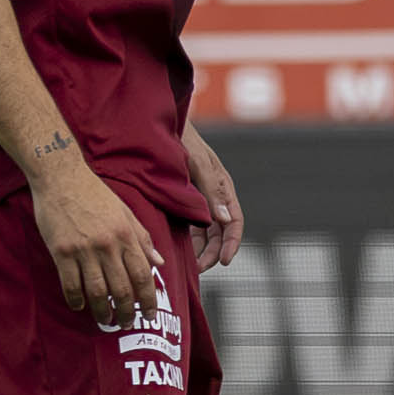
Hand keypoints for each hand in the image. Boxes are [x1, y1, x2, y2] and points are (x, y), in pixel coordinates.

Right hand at [32, 160, 163, 328]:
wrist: (61, 177)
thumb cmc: (95, 194)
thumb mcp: (126, 212)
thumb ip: (142, 239)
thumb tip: (159, 262)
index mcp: (126, 235)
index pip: (143, 275)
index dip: (148, 299)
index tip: (150, 314)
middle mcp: (108, 245)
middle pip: (122, 289)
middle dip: (126, 311)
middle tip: (127, 323)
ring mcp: (83, 250)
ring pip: (97, 291)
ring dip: (102, 311)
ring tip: (106, 320)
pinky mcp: (61, 251)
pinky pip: (70, 284)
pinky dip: (76, 299)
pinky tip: (80, 306)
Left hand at [183, 124, 243, 269]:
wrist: (159, 124)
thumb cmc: (181, 139)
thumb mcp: (196, 163)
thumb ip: (211, 190)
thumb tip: (225, 220)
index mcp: (223, 187)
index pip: (234, 221)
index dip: (231, 243)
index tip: (224, 261)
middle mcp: (214, 195)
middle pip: (220, 231)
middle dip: (213, 252)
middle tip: (200, 270)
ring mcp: (199, 198)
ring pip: (205, 232)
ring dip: (199, 249)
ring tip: (189, 266)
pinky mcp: (183, 200)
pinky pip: (189, 225)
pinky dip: (186, 239)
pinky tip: (177, 249)